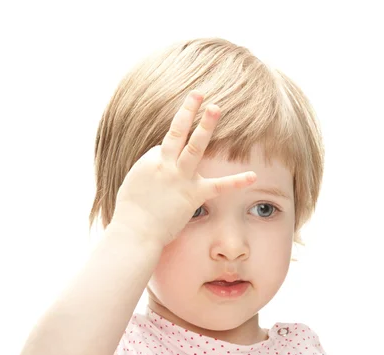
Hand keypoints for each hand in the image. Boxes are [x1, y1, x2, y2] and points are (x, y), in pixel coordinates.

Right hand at [109, 90, 256, 246]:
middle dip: (188, 111)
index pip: (165, 148)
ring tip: (215, 107)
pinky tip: (253, 175)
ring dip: (205, 126)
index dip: (170, 154)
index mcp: (149, 161)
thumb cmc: (130, 214)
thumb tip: (159, 172)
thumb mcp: (133, 186)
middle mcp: (164, 164)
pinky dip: (236, 181)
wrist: (134, 232)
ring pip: (194, 146)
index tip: (170, 167)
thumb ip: (148, 174)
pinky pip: (219, 187)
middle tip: (199, 94)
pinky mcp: (193, 195)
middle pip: (177, 132)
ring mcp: (180, 177)